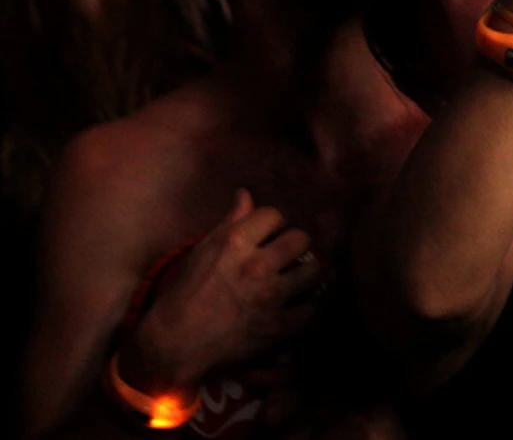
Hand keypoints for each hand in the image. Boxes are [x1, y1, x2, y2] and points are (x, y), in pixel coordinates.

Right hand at [122, 191, 320, 391]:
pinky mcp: (279, 326)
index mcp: (234, 243)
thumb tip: (246, 193)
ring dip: (307, 273)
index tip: (269, 234)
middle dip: (295, 244)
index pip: (274, 215)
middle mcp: (257, 266)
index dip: (272, 223)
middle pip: (301, 238)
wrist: (174, 345)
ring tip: (298, 278)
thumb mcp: (200, 252)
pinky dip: (309, 305)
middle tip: (288, 255)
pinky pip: (313, 308)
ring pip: (314, 270)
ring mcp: (271, 297)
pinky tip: (302, 303)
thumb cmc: (182, 295)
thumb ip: (229, 222)